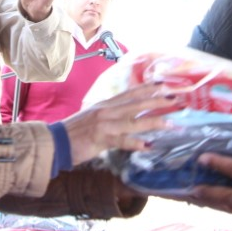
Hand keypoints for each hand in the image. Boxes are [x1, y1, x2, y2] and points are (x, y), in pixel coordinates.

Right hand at [61, 83, 177, 165]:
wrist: (55, 142)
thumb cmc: (74, 132)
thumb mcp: (94, 117)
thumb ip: (110, 115)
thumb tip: (126, 116)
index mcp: (106, 105)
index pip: (131, 93)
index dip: (148, 88)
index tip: (164, 84)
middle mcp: (107, 111)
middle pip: (136, 103)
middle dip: (158, 101)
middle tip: (176, 99)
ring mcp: (104, 124)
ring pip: (133, 121)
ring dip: (153, 121)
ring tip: (170, 124)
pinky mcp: (100, 139)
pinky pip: (121, 141)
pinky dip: (135, 143)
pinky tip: (147, 145)